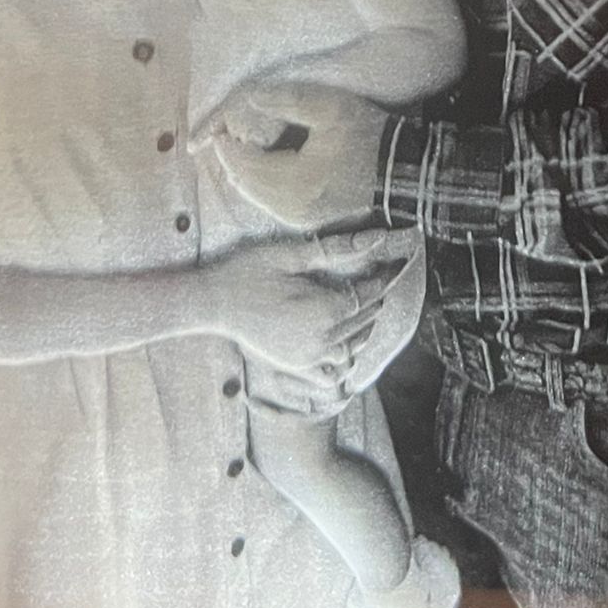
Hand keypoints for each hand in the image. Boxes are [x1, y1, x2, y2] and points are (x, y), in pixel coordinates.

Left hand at [208, 80, 389, 229]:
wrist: (399, 172)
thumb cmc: (367, 137)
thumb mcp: (330, 108)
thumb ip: (287, 101)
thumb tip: (250, 99)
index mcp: (295, 181)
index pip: (245, 164)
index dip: (226, 146)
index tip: (219, 128)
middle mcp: (291, 207)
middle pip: (245, 184)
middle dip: (230, 160)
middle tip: (222, 137)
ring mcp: (298, 218)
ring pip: (254, 197)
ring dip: (242, 173)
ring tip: (237, 149)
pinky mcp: (305, 220)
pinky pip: (268, 204)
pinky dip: (257, 186)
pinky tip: (258, 169)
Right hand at [209, 231, 410, 377]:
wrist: (214, 302)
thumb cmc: (248, 272)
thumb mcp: (291, 255)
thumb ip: (337, 249)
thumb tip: (378, 239)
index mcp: (324, 311)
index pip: (367, 295)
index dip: (382, 279)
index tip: (393, 266)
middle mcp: (322, 340)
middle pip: (364, 320)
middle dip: (376, 299)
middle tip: (384, 280)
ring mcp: (310, 358)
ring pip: (354, 346)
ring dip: (365, 327)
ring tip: (367, 307)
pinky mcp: (298, 366)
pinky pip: (334, 368)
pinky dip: (346, 355)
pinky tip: (346, 339)